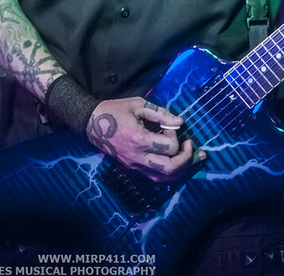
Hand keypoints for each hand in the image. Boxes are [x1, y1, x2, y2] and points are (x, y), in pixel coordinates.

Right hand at [85, 96, 204, 181]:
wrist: (92, 124)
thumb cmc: (115, 110)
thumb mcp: (138, 104)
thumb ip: (161, 113)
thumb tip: (180, 121)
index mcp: (139, 139)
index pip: (170, 148)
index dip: (176, 137)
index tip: (171, 126)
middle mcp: (138, 157)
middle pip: (170, 169)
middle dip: (187, 159)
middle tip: (191, 146)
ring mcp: (134, 165)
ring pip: (164, 178)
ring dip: (181, 170)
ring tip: (192, 158)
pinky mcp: (132, 168)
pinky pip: (154, 177)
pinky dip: (169, 173)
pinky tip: (176, 163)